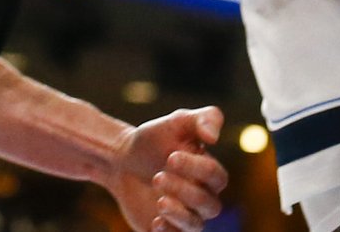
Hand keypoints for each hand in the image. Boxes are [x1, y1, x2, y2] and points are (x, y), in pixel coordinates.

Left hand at [105, 106, 228, 231]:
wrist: (122, 159)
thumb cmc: (155, 139)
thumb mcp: (179, 121)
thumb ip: (203, 119)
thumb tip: (214, 137)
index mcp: (209, 173)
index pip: (216, 177)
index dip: (197, 169)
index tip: (171, 157)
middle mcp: (201, 197)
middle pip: (210, 205)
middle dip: (185, 190)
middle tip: (158, 176)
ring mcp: (185, 215)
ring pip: (196, 225)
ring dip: (178, 213)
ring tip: (159, 199)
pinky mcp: (167, 228)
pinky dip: (169, 231)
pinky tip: (155, 221)